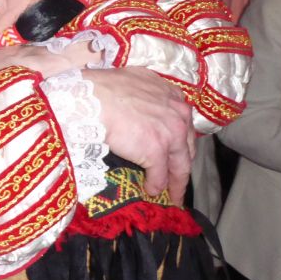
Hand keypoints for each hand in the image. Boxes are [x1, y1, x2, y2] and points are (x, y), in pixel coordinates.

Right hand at [90, 68, 193, 203]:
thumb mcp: (137, 84)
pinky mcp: (156, 151)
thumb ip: (149, 97)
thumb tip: (143, 109)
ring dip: (175, 183)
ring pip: (179, 166)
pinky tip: (150, 190)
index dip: (181, 143)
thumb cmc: (106, 89)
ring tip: (171, 195)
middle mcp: (178, 115)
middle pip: (186, 148)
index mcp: (173, 97)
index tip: (178, 154)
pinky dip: (155, 186)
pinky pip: (160, 176)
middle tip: (178, 179)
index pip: (185, 126)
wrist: (94, 99)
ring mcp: (170, 134)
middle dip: (182, 165)